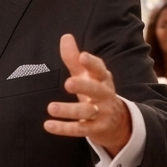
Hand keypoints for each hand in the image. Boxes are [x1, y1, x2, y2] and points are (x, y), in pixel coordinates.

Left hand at [44, 34, 132, 155]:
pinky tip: (48, 125)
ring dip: (69, 110)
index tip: (83, 57)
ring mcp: (101, 114)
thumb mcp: (86, 76)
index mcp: (102, 80)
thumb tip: (65, 36)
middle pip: (96, 90)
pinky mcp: (95, 130)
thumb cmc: (96, 92)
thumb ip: (73, 58)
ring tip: (51, 107)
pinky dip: (64, 128)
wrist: (118, 123)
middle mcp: (104, 96)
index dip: (92, 63)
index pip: (100, 70)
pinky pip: (79, 129)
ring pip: (86, 111)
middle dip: (84, 86)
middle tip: (68, 83)